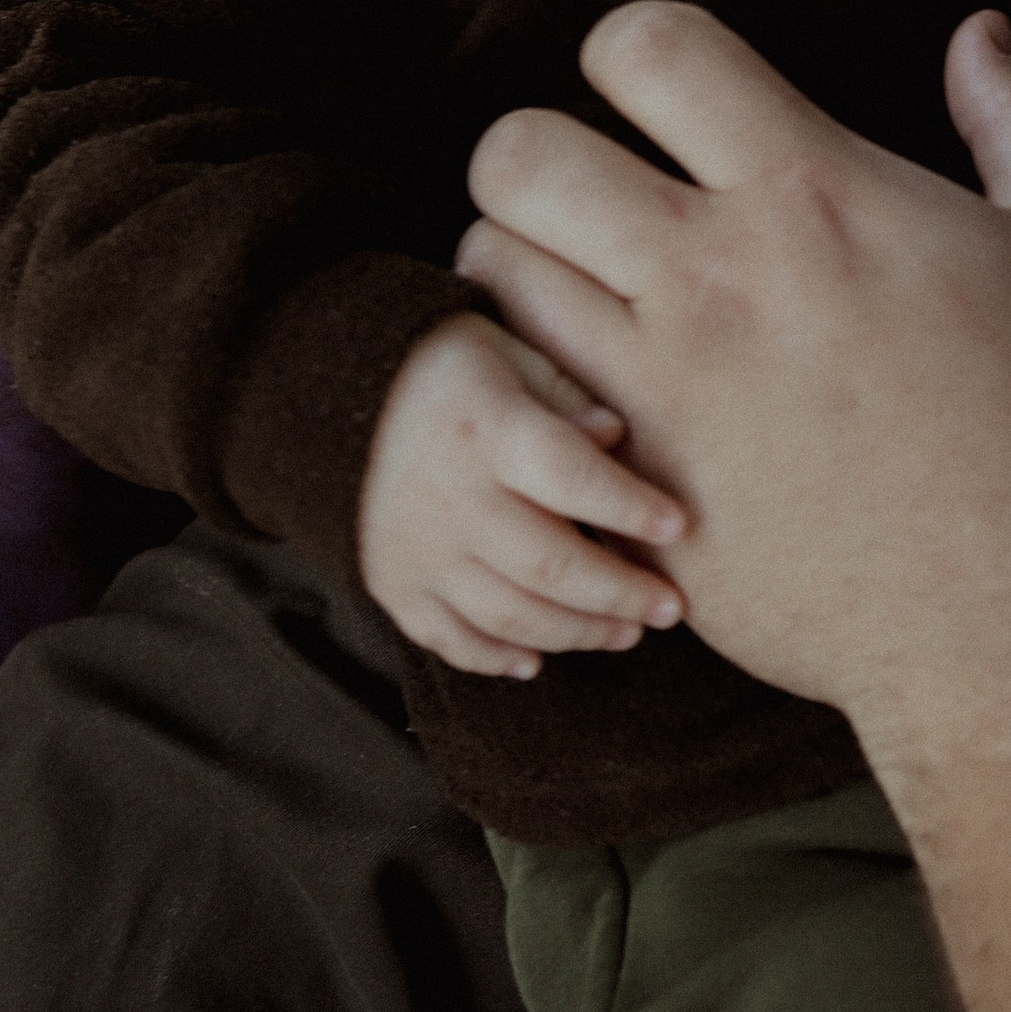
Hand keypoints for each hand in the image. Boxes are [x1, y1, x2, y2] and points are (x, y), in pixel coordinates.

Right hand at [356, 309, 687, 680]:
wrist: (330, 390)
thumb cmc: (444, 363)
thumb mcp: (509, 351)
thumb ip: (566, 392)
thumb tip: (618, 435)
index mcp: (488, 429)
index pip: (570, 476)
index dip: (629, 506)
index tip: (680, 525)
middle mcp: (452, 496)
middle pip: (549, 562)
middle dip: (619, 593)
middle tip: (671, 607)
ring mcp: (418, 548)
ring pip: (508, 614)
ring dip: (575, 633)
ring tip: (626, 633)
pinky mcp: (392, 582)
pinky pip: (448, 638)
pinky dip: (494, 658)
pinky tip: (537, 660)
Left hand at [456, 4, 1010, 739]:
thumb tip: (979, 31)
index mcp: (810, 196)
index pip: (643, 46)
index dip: (635, 47)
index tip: (669, 95)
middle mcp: (711, 281)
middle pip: (518, 153)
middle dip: (538, 153)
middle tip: (592, 192)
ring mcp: (656, 394)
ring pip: (493, 275)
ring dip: (518, 266)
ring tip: (576, 287)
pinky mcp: (632, 494)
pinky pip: (517, 404)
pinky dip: (529, 383)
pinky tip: (586, 391)